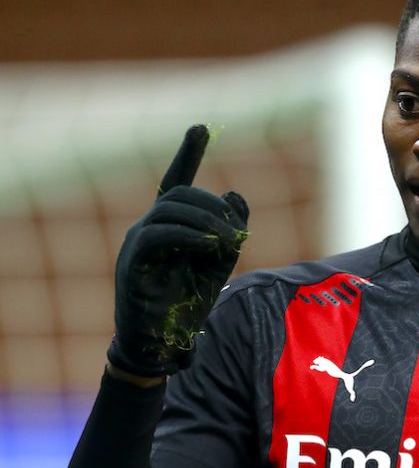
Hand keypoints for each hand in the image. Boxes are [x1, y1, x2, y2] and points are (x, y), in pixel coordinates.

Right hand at [107, 125, 249, 378]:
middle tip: (236, 233)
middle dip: (213, 207)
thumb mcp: (222, 260)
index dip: (188, 153)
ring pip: (170, 208)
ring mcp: (138, 241)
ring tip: (227, 242)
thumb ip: (231, 227)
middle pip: (181, 193)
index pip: (177, 180)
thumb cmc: (190, 299)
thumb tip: (234, 194)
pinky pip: (159, 234)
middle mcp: (150, 224)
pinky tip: (209, 245)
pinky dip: (189, 235)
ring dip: (207, 220)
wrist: (163, 339)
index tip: (200, 128)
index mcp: (171, 222)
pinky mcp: (132, 261)